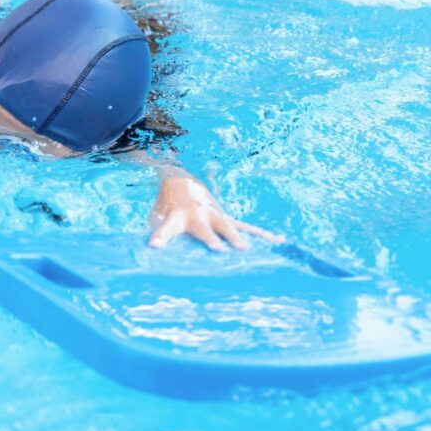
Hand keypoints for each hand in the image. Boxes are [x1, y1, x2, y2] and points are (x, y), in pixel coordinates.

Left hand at [149, 176, 283, 251]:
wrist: (180, 179)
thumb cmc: (167, 206)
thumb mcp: (156, 216)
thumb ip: (157, 230)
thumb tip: (151, 250)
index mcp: (176, 217)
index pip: (166, 228)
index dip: (160, 236)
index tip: (154, 245)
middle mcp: (196, 214)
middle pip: (203, 227)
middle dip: (209, 237)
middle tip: (217, 248)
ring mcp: (213, 215)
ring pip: (227, 226)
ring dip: (235, 237)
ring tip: (245, 248)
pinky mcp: (225, 218)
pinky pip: (245, 226)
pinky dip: (261, 233)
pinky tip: (278, 240)